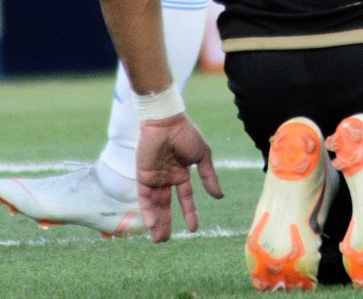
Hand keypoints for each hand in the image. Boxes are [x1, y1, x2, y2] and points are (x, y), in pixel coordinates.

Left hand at [136, 114, 223, 241]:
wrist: (166, 121)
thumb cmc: (186, 134)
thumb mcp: (202, 156)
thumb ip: (209, 177)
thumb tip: (219, 197)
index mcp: (181, 173)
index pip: (185, 198)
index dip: (189, 213)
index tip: (193, 229)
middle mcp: (166, 178)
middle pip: (165, 205)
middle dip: (165, 223)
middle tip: (165, 240)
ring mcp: (154, 177)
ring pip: (154, 204)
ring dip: (156, 221)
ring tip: (158, 239)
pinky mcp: (142, 175)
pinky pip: (144, 196)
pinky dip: (147, 210)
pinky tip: (151, 223)